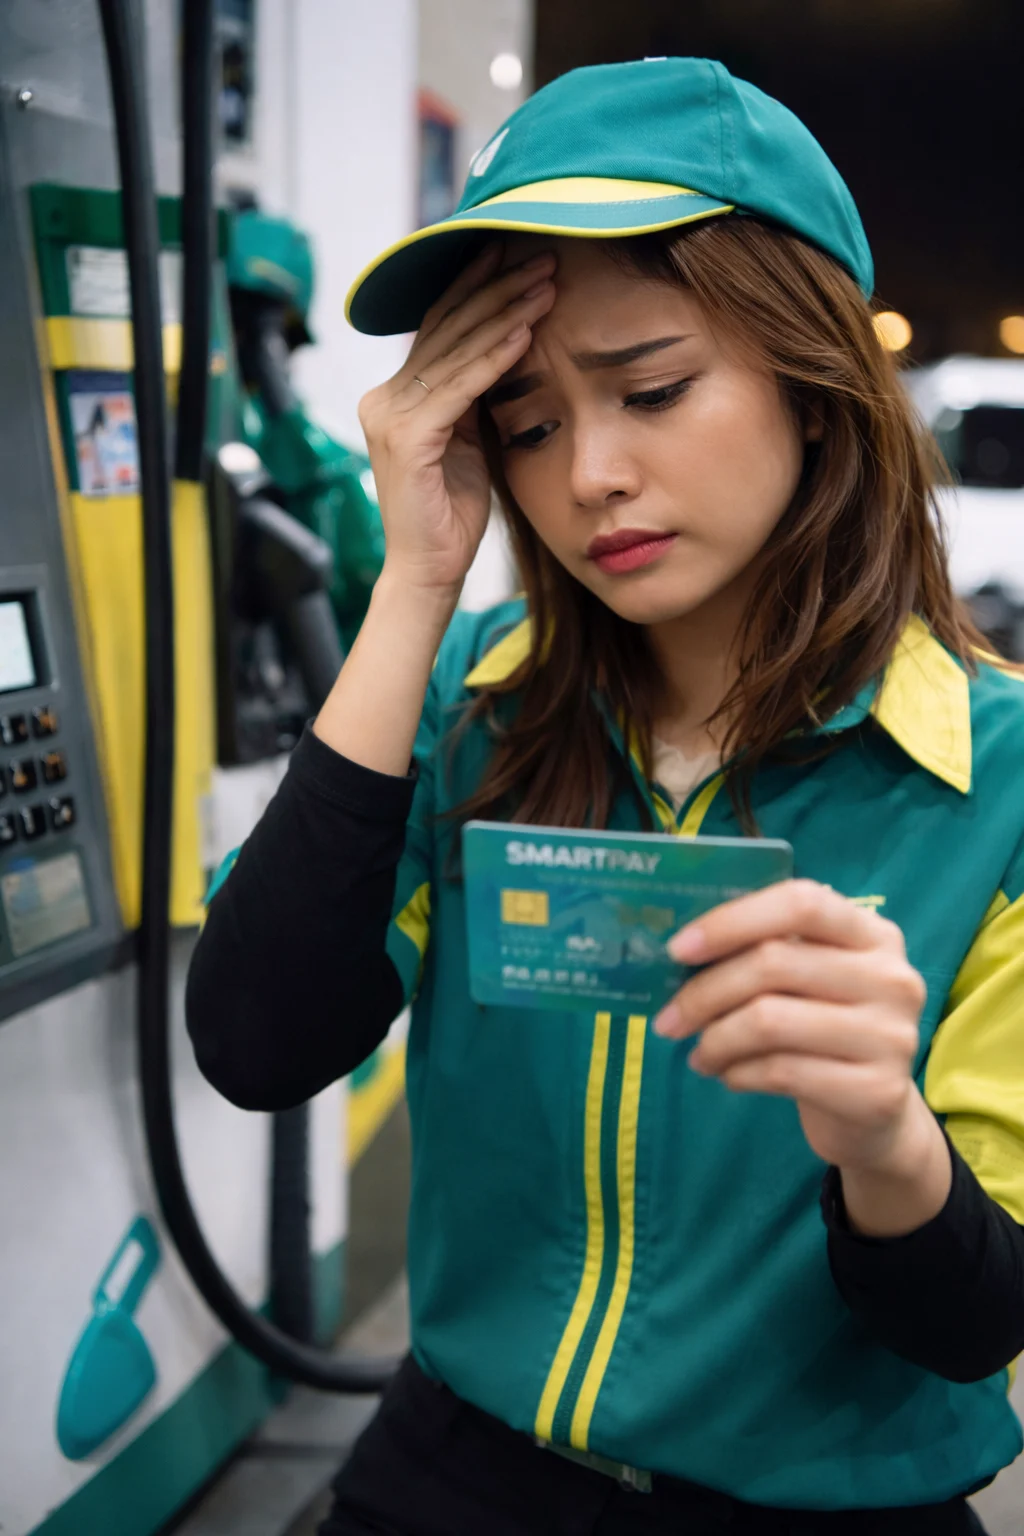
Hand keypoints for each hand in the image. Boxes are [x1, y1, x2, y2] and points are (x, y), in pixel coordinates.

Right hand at [357, 241, 555, 596]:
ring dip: (504, 311)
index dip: (478, 286)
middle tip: (541, 252)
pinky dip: (494, 356)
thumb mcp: (470, 440)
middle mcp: (385, 397)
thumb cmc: (453, 514)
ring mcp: (390, 415)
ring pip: (455, 348)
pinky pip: (459, 386)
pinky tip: (525, 331)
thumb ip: (476, 396)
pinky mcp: (408, 437)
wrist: (429, 571)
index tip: (518, 252)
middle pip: (446, 326)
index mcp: (398, 395)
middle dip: (497, 286)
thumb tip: (507, 345)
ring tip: (545, 282)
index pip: (440, 326)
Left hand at [654, 880, 929, 1173]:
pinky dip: (739, 1073)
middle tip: (668, 1019)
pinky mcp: (876, 1091)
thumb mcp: (809, 980)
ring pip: (770, 1021)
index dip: (732, 920)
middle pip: (774, 963)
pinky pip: (781, 1071)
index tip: (678, 949)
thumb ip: (765, 951)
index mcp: (873, 934)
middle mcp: (892, 977)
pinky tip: (728, 1075)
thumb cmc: (825, 1028)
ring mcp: (891, 1036)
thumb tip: (681, 950)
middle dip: (704, 992)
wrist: (876, 1114)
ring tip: (699, 1054)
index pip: (801, 903)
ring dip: (716, 1039)